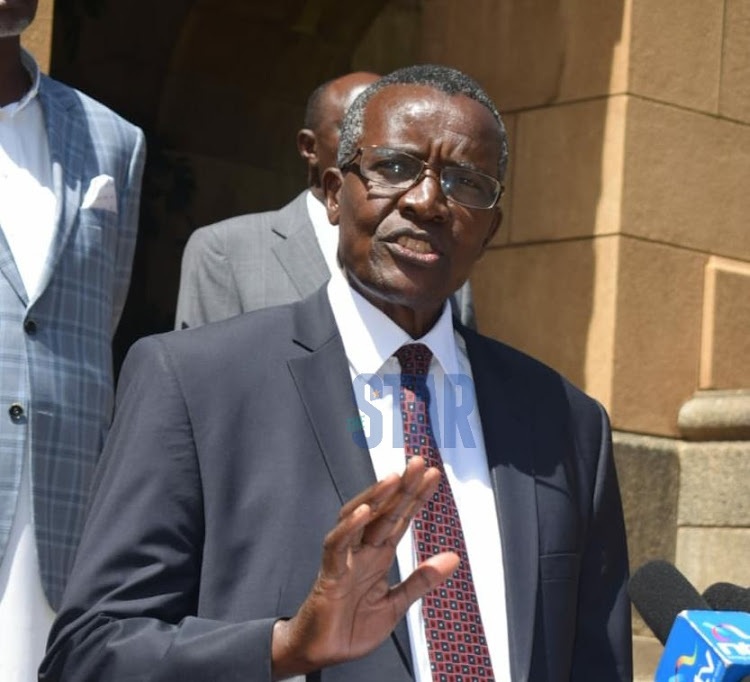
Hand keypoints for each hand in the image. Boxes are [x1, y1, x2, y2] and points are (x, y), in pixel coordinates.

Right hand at [271, 457, 458, 678]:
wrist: (321, 654)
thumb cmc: (351, 626)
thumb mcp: (395, 605)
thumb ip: (421, 580)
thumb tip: (453, 557)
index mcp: (378, 555)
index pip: (400, 518)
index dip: (416, 497)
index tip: (434, 475)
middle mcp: (362, 550)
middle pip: (383, 511)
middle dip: (401, 487)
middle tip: (420, 463)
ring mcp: (345, 559)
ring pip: (357, 518)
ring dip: (375, 497)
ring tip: (394, 478)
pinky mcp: (329, 574)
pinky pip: (336, 546)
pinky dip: (349, 528)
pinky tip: (363, 512)